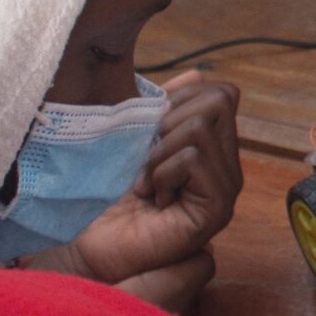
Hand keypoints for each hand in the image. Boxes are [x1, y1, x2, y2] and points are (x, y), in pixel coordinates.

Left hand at [61, 73, 243, 305]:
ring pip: (200, 129)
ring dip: (159, 153)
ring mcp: (227, 189)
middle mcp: (228, 167)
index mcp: (213, 148)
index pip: (222, 94)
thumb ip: (163, 105)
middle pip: (219, 101)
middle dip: (169, 122)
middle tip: (148, 160)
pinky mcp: (218, 209)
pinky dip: (162, 172)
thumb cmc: (106, 193)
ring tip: (147, 183)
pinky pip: (193, 158)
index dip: (182, 98)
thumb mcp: (135, 135)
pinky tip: (153, 198)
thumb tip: (196, 72)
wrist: (88, 242)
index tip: (151, 131)